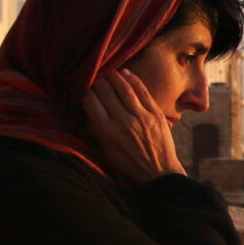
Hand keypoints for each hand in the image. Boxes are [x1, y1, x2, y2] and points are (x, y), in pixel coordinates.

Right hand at [83, 70, 185, 185]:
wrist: (158, 172)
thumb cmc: (128, 163)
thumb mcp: (105, 150)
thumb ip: (96, 129)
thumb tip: (88, 107)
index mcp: (107, 132)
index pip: (91, 103)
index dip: (86, 92)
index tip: (85, 88)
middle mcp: (123, 122)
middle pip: (107, 93)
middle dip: (99, 82)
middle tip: (96, 77)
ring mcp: (141, 117)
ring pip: (125, 89)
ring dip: (115, 77)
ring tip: (109, 72)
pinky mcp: (156, 114)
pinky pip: (143, 92)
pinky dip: (133, 80)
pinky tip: (125, 73)